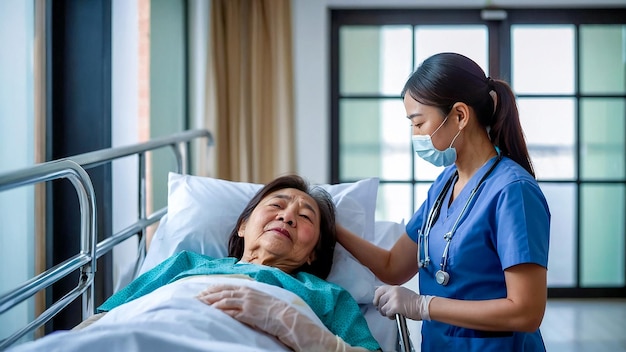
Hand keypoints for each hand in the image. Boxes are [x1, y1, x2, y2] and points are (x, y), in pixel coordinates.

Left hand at [197, 284, 368, 351]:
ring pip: (228, 299)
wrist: (301, 328)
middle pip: (228, 290)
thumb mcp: (272, 310)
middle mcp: (256, 295)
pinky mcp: (256, 315)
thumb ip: (259, 306)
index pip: (235, 287)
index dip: (219, 288)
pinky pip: (236, 311)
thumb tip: (247, 308)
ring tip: (199, 302)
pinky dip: (222, 310)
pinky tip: (212, 311)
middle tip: (196, 295)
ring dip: (212, 300)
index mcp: (259, 293)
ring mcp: (255, 304)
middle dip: (211, 292)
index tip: (206, 290)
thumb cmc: (288, 322)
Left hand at [373, 285, 433, 320]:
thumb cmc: (415, 301)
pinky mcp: (395, 307)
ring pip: (382, 308)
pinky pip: (387, 313)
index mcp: (394, 288)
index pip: (379, 290)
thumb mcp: (402, 292)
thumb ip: (391, 292)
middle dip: (380, 307)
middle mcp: (393, 292)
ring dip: (385, 313)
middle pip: (379, 300)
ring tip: (392, 313)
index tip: (376, 302)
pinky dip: (390, 316)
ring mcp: (394, 299)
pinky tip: (395, 315)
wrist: (423, 306)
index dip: (376, 297)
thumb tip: (378, 291)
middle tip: (384, 310)